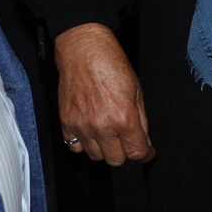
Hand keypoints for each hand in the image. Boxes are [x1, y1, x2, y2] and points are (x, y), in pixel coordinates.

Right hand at [54, 23, 153, 164]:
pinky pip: (75, 147)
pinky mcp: (66, 122)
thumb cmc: (111, 64)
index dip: (144, 154)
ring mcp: (82, 126)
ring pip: (96, 156)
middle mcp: (102, 125)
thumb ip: (142, 120)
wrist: (83, 51)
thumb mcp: (136, 90)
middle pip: (116, 160)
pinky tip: (90, 130)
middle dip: (125, 152)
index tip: (145, 152)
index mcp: (123, 117)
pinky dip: (84, 143)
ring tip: (107, 132)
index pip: (136, 152)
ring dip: (104, 148)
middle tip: (126, 140)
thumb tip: (145, 141)